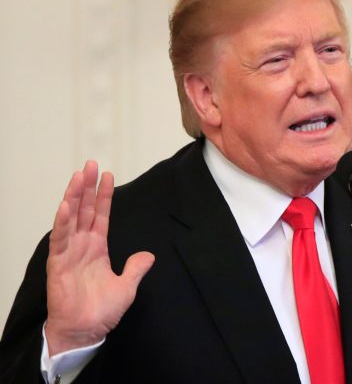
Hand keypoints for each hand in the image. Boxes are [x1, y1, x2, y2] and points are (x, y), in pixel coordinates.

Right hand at [44, 161, 154, 355]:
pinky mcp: (58, 264)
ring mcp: (69, 253)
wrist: (86, 331)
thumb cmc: (101, 311)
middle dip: (87, 188)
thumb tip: (148, 255)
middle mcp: (82, 246)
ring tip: (78, 176)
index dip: (104, 196)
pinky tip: (65, 205)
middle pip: (84, 210)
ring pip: (71, 218)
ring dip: (74, 197)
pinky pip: (60, 239)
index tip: (107, 175)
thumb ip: (136, 268)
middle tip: (90, 165)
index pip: (101, 216)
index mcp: (97, 248)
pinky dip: (62, 222)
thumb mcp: (127, 286)